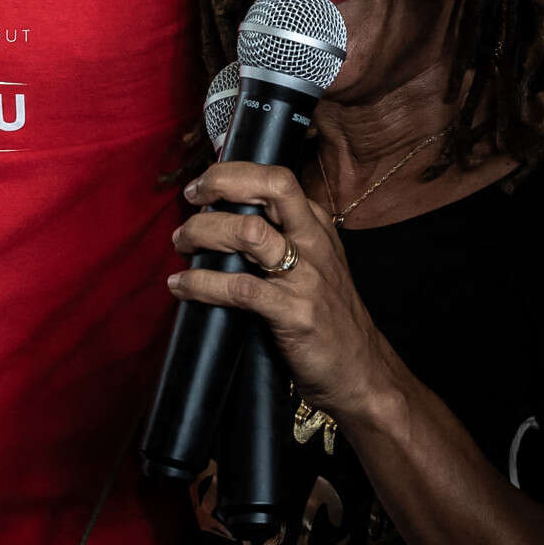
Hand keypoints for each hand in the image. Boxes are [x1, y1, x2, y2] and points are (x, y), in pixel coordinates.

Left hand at [167, 161, 404, 425]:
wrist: (361, 373)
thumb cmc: (329, 318)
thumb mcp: (316, 266)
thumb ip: (283, 238)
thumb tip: (225, 217)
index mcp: (318, 227)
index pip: (278, 179)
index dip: (234, 172)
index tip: (203, 183)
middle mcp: (314, 243)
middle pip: (273, 187)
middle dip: (224, 181)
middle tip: (192, 196)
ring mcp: (305, 278)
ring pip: (249, 233)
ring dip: (204, 232)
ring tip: (181, 243)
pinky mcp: (293, 313)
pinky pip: (239, 288)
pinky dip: (202, 283)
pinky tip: (181, 285)